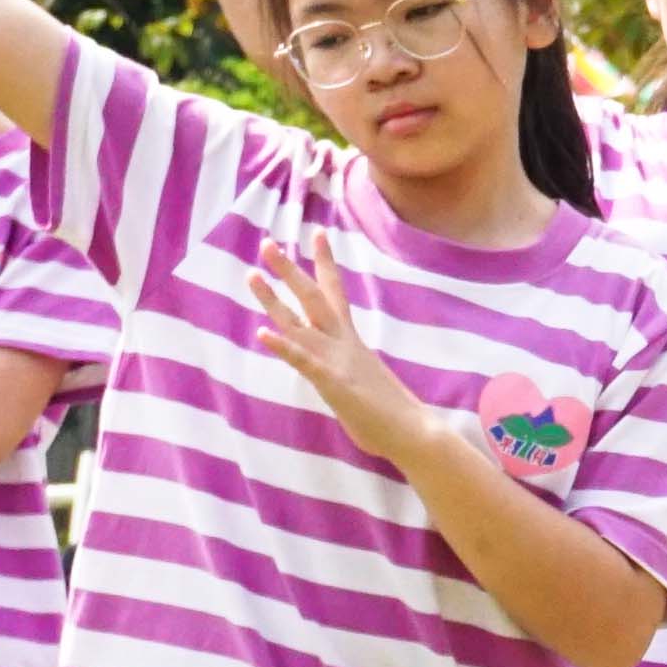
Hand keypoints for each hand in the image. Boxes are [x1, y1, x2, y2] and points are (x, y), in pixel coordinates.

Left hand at [247, 238, 433, 456]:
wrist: (415, 432)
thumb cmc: (390, 411)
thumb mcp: (363, 378)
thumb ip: (347, 365)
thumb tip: (343, 364)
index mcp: (350, 341)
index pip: (335, 294)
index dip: (325, 264)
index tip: (317, 234)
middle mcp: (343, 344)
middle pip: (313, 299)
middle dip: (289, 270)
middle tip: (267, 244)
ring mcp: (338, 362)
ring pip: (301, 323)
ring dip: (274, 300)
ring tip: (252, 276)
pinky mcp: (334, 384)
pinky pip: (305, 362)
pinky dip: (284, 347)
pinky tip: (262, 334)